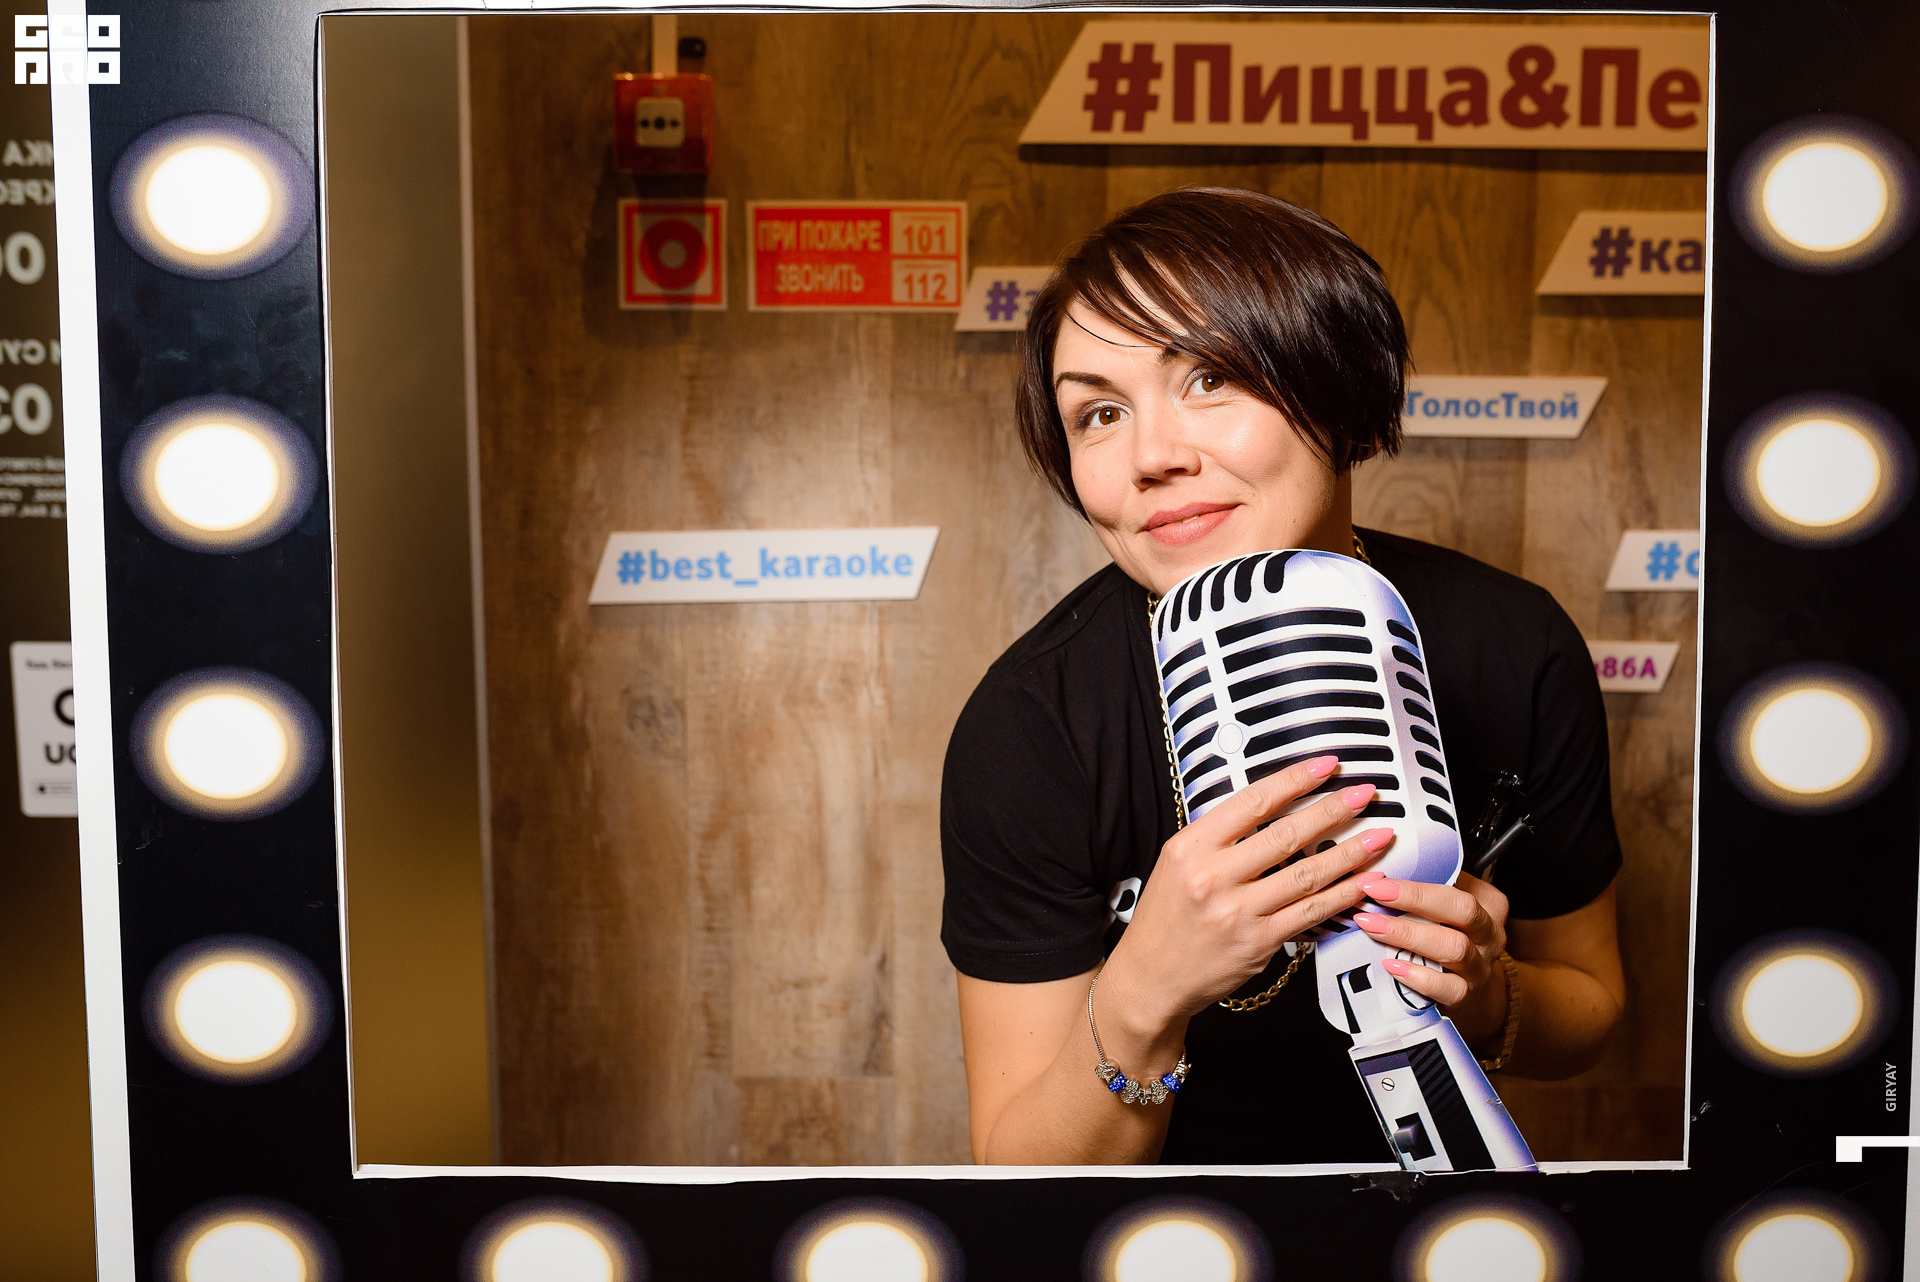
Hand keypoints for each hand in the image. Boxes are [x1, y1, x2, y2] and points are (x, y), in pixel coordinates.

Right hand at [1100, 755, 1396, 1034]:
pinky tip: (1363, 882)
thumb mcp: (1177, 864)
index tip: (1325, 767)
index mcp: (1191, 847)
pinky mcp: (1258, 943)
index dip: (1295, 781)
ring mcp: (1237, 911)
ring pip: (1306, 874)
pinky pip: (1310, 913)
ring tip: (1379, 837)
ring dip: (1350, 853)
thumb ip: (1218, 838)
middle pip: (1286, 834)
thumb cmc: (1167, 919)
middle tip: (1365, 794)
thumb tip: (1270, 809)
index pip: (1252, 803)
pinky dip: (1342, 896)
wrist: (1151, 977)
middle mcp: (1213, 876)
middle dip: (1333, 809)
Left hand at [1351, 871, 1510, 1041]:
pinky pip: (1447, 987)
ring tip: (1372, 926)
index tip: (1378, 879)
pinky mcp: (1466, 996)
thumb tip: (1378, 871)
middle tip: (1373, 893)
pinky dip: (1418, 976)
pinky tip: (1392, 965)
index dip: (1417, 883)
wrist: (1474, 994)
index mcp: (1487, 904)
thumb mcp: (1447, 909)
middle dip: (1415, 899)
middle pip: (1463, 910)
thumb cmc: (1451, 939)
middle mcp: (1489, 934)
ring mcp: (1480, 967)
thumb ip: (1425, 890)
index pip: (1456, 885)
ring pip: (1454, 948)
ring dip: (1408, 934)